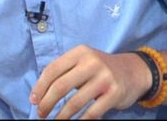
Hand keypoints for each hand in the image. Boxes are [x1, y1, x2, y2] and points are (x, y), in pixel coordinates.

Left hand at [31, 45, 148, 119]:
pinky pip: (92, 112)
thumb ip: (64, 72)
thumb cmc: (100, 70)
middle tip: (41, 114)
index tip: (34, 100)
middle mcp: (93, 62)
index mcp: (81, 52)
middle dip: (47, 103)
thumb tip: (38, 95)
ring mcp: (105, 77)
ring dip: (61, 116)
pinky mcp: (114, 93)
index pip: (53, 69)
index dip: (40, 87)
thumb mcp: (83, 62)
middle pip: (61, 86)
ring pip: (74, 102)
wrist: (133, 71)